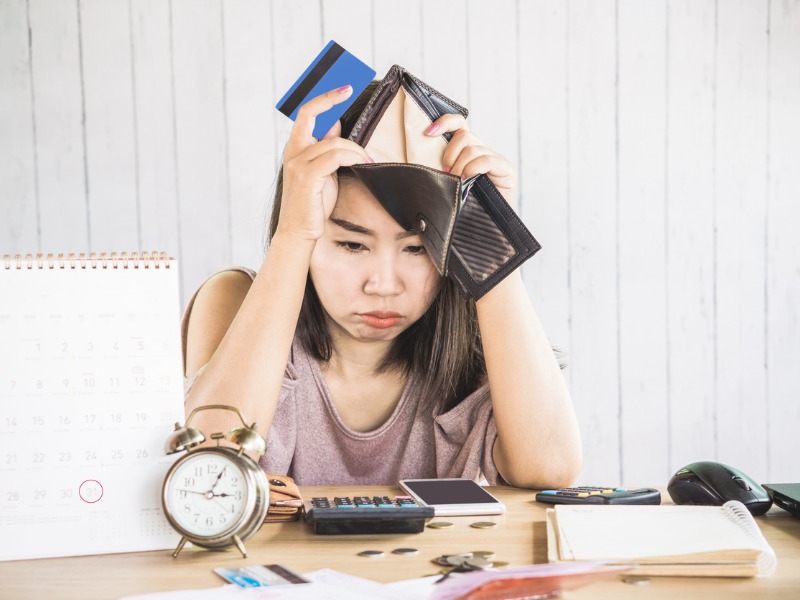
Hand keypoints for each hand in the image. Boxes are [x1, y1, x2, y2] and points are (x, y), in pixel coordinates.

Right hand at [278, 85, 372, 240]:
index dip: (325, 98)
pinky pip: (335, 156)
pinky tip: (364, 163)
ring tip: (369, 159)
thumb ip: (327, 150)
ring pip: (334, 142)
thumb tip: (339, 127)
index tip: (344, 87)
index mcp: (295, 148)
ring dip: (357, 149)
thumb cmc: (313, 203)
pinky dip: (353, 157)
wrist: (299, 232)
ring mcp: (297, 163)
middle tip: (351, 90)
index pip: (306, 113)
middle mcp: (293, 151)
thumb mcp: (322, 171)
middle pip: (313, 115)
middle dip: (332, 99)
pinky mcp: (306, 176)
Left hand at [425, 114, 515, 204]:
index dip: (444, 123)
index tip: (428, 133)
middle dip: (449, 152)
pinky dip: (473, 168)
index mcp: (466, 151)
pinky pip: (487, 160)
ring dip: (459, 165)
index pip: (459, 124)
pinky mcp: (506, 170)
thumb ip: (438, 170)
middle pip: (463, 134)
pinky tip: (466, 180)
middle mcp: (482, 151)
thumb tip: (417, 158)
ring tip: (455, 181)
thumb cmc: (461, 208)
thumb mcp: (445, 184)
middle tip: (444, 171)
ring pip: (472, 148)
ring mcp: (495, 160)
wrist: (482, 229)